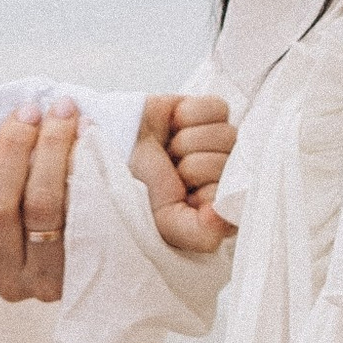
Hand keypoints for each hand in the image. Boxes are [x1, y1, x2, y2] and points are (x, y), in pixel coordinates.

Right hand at [0, 97, 77, 298]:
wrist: (94, 228)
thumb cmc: (21, 191)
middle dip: (9, 151)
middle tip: (26, 111)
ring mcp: (42, 277)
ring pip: (42, 210)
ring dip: (53, 149)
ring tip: (63, 110)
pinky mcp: (84, 266)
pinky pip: (82, 211)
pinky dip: (84, 165)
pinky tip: (88, 133)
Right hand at [132, 90, 233, 254]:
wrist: (107, 144)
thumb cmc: (135, 188)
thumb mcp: (167, 223)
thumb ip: (201, 233)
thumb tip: (223, 216)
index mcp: (217, 203)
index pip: (235, 195)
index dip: (206, 193)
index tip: (180, 195)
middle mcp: (221, 173)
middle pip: (230, 162)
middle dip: (193, 166)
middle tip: (170, 169)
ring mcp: (216, 141)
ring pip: (227, 135)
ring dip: (188, 141)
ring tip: (169, 149)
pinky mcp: (206, 112)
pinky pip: (219, 108)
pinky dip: (191, 114)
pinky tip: (174, 124)